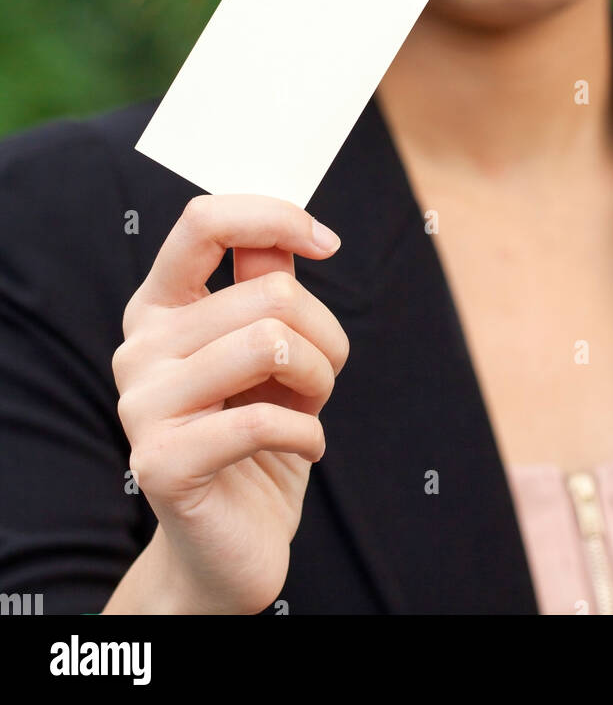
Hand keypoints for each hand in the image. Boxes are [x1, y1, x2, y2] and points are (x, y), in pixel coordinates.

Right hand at [108, 194, 347, 613]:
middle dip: (324, 335)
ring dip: (319, 380)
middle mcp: (139, 347)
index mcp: (160, 307)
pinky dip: (308, 433)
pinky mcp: (161, 463)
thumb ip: (266, 282)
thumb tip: (291, 229)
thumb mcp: (269, 346)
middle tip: (318, 379)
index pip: (205, 222)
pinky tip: (303, 448)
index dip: (276, 218)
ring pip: (272, 344)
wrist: (233, 541)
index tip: (327, 242)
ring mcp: (142, 405)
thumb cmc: (258, 431)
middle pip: (270, 294)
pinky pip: (264, 419)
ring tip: (308, 410)